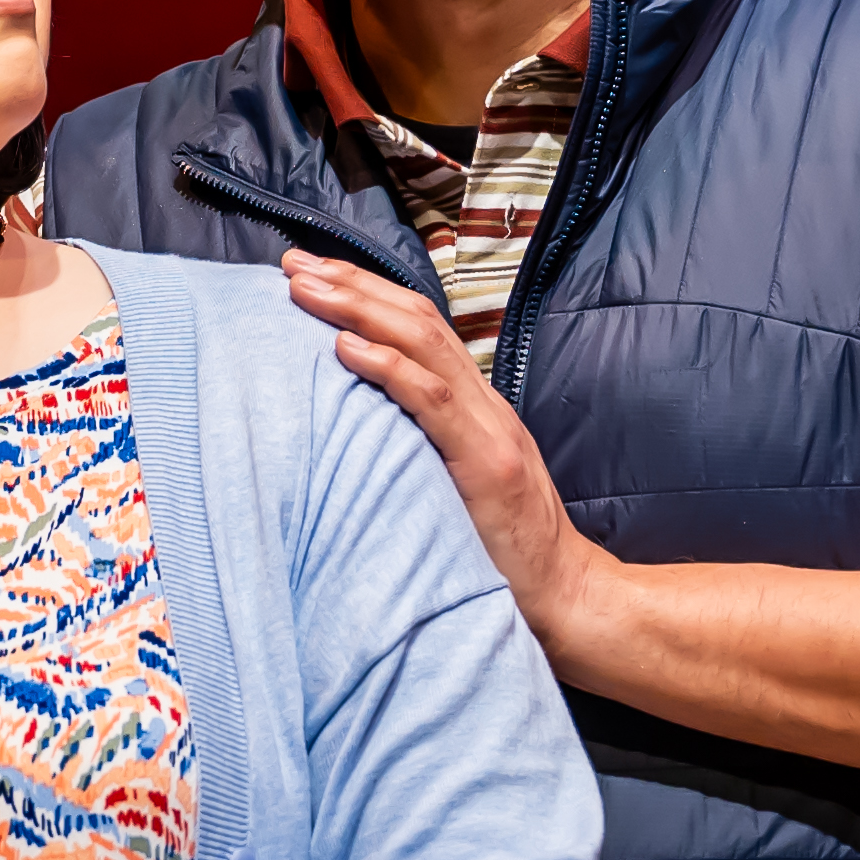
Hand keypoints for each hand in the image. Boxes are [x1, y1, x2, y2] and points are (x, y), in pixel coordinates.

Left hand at [281, 251, 605, 634]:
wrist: (567, 597)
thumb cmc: (504, 552)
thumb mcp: (460, 483)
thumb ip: (424, 447)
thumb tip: (359, 427)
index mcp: (477, 407)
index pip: (419, 327)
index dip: (366, 292)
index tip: (310, 272)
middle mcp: (485, 405)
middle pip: (416, 319)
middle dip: (351, 283)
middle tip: (293, 261)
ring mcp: (489, 431)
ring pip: (423, 344)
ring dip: (357, 309)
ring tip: (306, 287)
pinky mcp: (486, 465)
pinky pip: (433, 403)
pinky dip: (388, 368)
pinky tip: (346, 348)